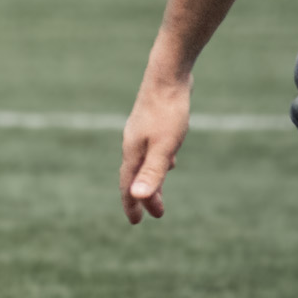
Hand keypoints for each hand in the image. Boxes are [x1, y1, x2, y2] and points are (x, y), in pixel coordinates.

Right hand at [122, 78, 190, 222]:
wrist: (168, 75)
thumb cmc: (168, 112)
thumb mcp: (164, 147)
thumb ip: (152, 172)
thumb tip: (138, 197)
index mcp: (133, 152)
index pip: (128, 185)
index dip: (132, 204)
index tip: (137, 222)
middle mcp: (133, 143)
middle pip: (135, 175)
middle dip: (145, 196)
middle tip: (156, 214)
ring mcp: (141, 132)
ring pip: (143, 162)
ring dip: (151, 179)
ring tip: (160, 190)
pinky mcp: (151, 122)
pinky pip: (151, 149)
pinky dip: (157, 162)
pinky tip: (169, 159)